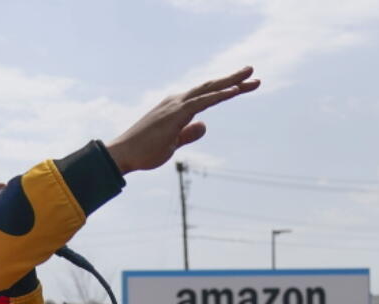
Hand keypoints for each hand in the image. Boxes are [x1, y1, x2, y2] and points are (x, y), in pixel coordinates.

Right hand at [105, 67, 258, 173]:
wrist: (124, 154)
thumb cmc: (145, 151)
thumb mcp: (173, 143)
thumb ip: (189, 133)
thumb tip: (204, 125)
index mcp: (178, 107)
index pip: (207, 95)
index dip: (227, 90)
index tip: (245, 86)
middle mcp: (177, 101)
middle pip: (211, 87)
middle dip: (234, 80)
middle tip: (254, 73)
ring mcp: (176, 105)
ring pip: (209, 90)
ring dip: (231, 82)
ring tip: (251, 75)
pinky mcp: (175, 114)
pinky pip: (202, 102)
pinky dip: (218, 96)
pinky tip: (234, 91)